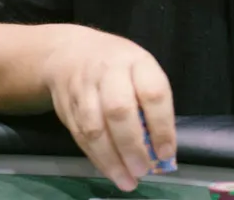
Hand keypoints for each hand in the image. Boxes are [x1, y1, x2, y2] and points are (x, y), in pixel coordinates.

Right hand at [46, 27, 175, 190]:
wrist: (69, 53)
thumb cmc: (118, 66)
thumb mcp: (140, 71)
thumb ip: (151, 105)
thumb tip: (162, 151)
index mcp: (136, 61)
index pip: (152, 93)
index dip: (161, 126)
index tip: (167, 153)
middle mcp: (108, 72)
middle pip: (119, 110)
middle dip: (132, 146)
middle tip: (143, 169)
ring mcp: (84, 89)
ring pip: (95, 128)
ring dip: (112, 159)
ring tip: (128, 180)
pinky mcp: (66, 107)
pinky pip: (81, 137)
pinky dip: (97, 158)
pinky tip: (111, 172)